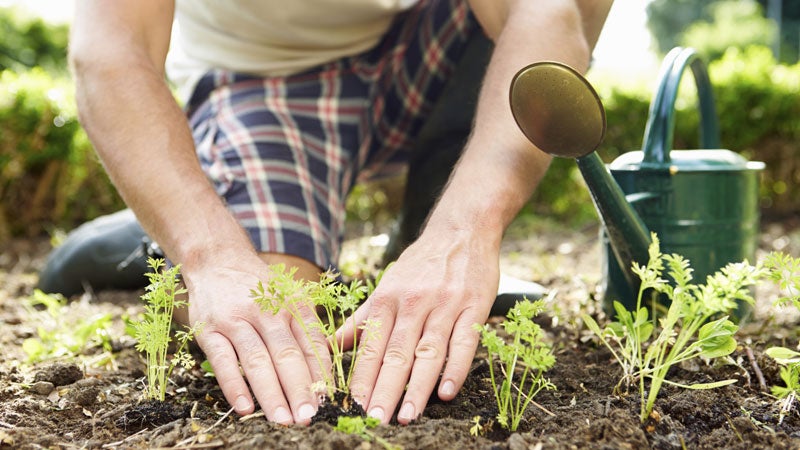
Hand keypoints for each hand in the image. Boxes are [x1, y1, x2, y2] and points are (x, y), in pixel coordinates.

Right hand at [181, 253, 329, 424]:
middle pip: (287, 354)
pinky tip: (245, 408)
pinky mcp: (209, 329)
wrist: (217, 260)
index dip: (321, 374)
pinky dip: (234, 385)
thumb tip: (324, 375)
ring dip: (271, 393)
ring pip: (257, 360)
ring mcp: (236, 320)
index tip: (328, 401)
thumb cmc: (259, 288)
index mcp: (292, 304)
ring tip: (282, 419)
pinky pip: (222, 360)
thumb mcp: (288, 298)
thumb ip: (305, 330)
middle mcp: (267, 311)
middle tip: (308, 417)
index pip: (312, 343)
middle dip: (300, 389)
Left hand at [339, 228, 499, 423]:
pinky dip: (455, 368)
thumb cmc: (420, 264)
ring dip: (418, 387)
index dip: (362, 378)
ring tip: (407, 416)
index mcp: (387, 300)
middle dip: (384, 389)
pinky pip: (464, 342)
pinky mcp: (473, 307)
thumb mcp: (386, 286)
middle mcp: (413, 303)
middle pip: (396, 353)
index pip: (371, 346)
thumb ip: (362, 319)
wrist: (461, 231)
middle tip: (375, 419)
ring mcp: (444, 306)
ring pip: (428, 351)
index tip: (352, 407)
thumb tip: (329, 346)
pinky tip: (447, 392)